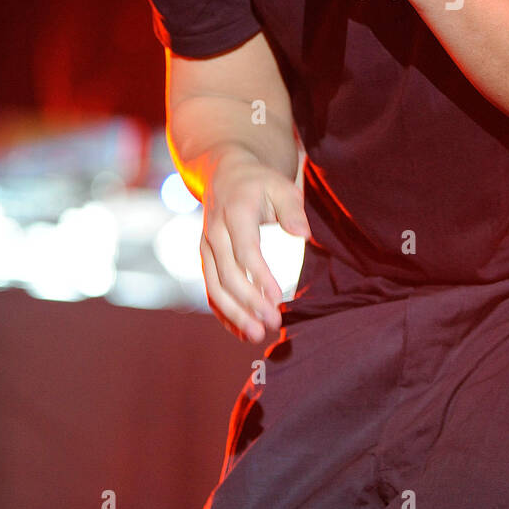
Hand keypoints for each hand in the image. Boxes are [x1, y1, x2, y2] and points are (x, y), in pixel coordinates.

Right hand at [199, 148, 310, 343]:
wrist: (224, 173)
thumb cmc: (260, 183)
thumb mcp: (280, 185)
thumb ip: (292, 209)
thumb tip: (303, 234)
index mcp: (235, 212)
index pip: (245, 250)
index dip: (260, 276)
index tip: (279, 298)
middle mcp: (214, 231)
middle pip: (227, 274)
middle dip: (249, 302)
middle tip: (273, 323)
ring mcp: (206, 247)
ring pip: (214, 286)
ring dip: (234, 314)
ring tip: (257, 335)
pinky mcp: (205, 259)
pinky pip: (210, 290)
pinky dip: (223, 312)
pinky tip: (240, 331)